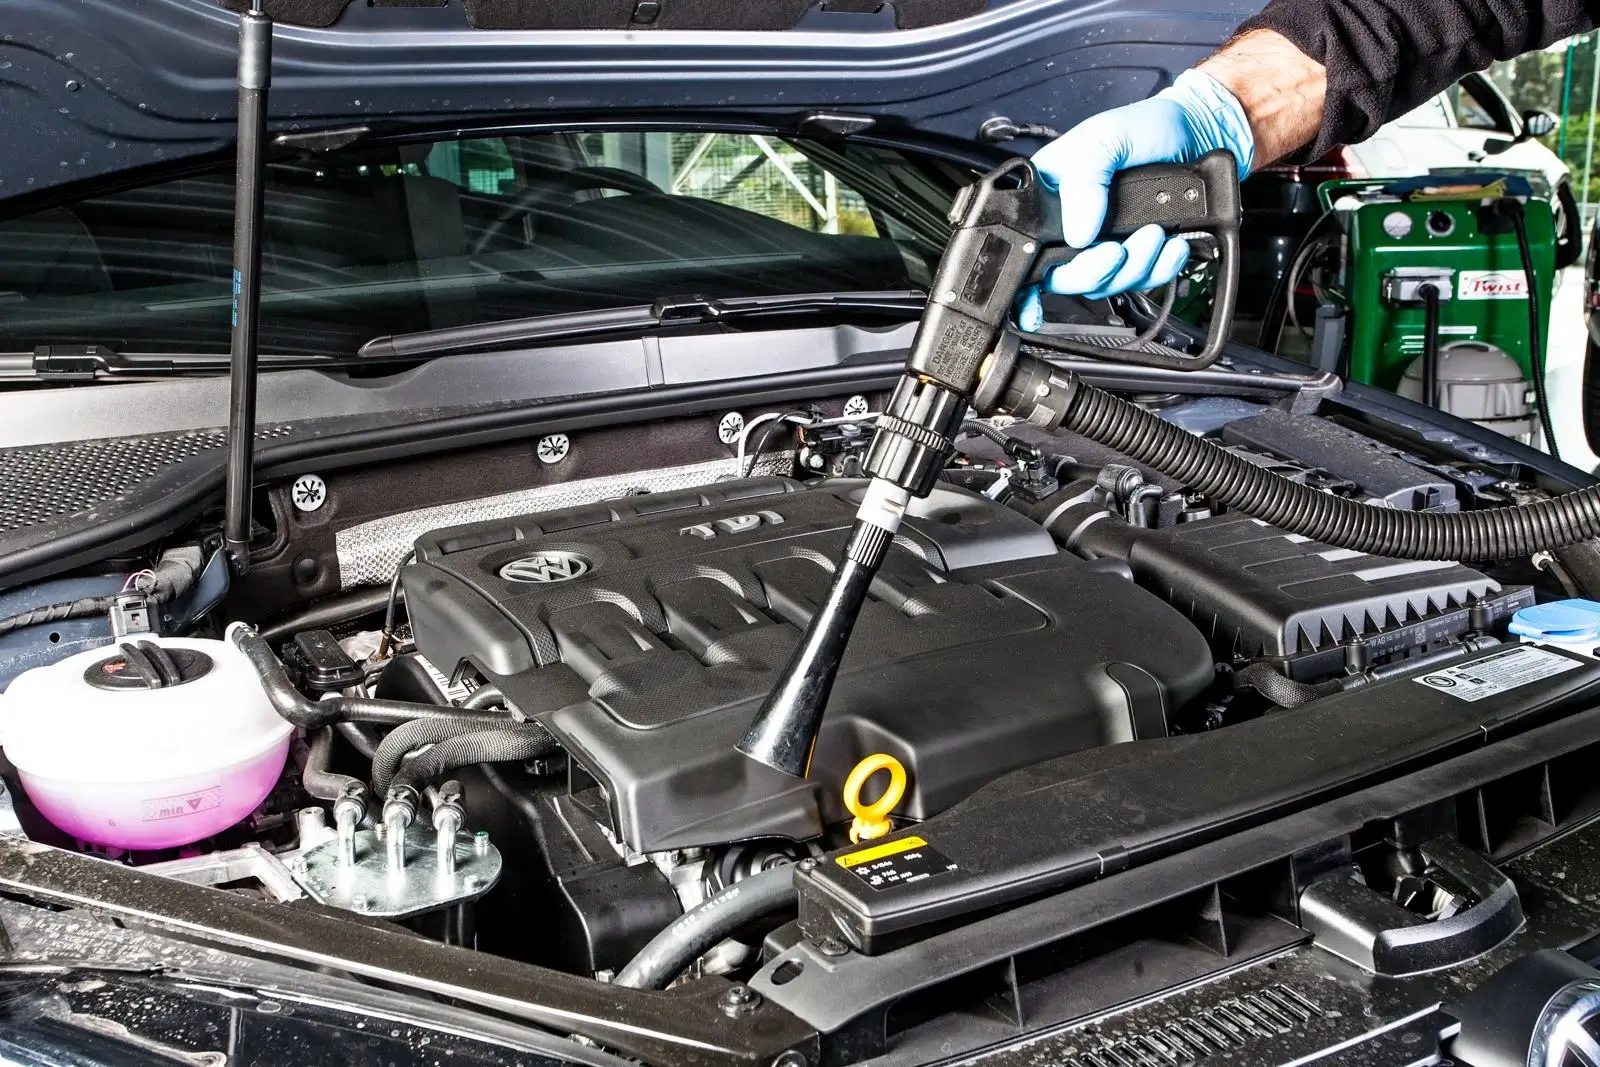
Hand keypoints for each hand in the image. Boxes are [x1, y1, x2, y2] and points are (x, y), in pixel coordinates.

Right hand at [1016, 68, 1254, 330]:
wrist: (1198, 134)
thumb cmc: (1147, 126)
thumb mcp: (1105, 136)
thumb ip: (1084, 179)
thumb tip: (1077, 232)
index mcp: (1048, 197)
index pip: (1028, 248)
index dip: (1028, 283)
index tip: (1034, 306)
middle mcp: (1071, 225)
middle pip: (1067, 278)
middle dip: (1097, 271)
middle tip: (1118, 249)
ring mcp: (1105, 243)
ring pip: (1107, 284)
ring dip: (1135, 266)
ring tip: (1155, 232)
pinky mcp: (1138, 253)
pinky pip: (1143, 280)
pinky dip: (1161, 268)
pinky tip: (1172, 244)